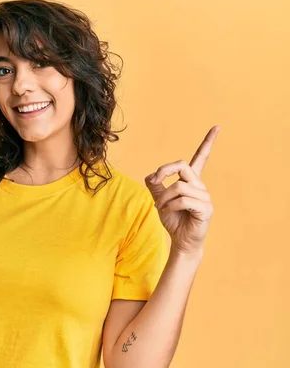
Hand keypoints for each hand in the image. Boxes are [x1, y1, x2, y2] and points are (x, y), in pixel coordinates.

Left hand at [145, 126, 219, 255]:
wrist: (181, 240)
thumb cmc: (173, 219)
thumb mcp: (160, 200)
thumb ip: (156, 186)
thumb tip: (151, 176)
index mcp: (191, 181)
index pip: (201, 158)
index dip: (208, 142)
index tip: (217, 127)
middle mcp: (200, 186)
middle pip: (182, 166)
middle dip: (163, 172)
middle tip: (154, 183)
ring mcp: (205, 197)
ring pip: (179, 187)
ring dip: (164, 197)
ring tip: (161, 207)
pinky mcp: (205, 209)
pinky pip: (183, 201)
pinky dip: (170, 206)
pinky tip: (167, 212)